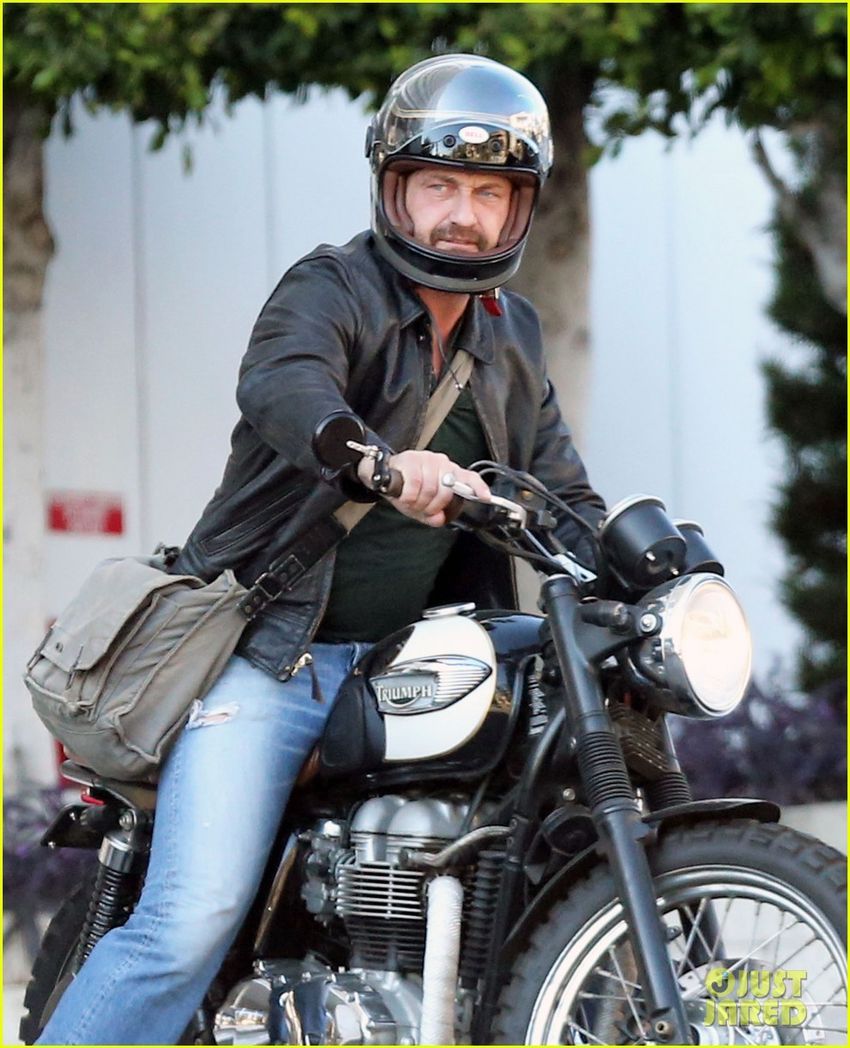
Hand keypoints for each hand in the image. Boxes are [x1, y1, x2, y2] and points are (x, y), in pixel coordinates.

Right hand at [357, 449, 489, 526]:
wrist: (380, 475)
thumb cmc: (405, 489)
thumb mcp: (420, 506)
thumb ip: (432, 515)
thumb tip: (439, 519)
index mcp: (447, 472)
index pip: (468, 477)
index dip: (478, 487)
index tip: (485, 498)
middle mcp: (440, 463)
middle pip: (445, 489)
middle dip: (433, 505)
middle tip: (421, 508)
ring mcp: (425, 459)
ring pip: (430, 487)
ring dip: (419, 501)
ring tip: (410, 502)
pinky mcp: (409, 459)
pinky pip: (414, 482)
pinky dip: (409, 495)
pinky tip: (404, 497)